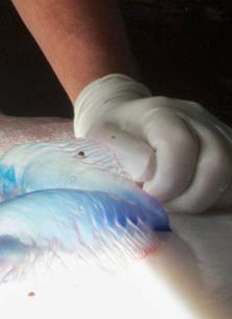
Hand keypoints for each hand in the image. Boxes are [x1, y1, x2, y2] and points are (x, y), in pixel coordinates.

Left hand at [74, 73, 231, 212]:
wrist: (128, 125)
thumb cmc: (114, 137)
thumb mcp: (100, 139)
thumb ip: (120, 153)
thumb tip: (148, 172)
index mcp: (160, 112)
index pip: (180, 144)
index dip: (169, 180)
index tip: (149, 196)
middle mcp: (196, 118)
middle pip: (217, 161)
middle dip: (190, 197)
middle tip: (164, 206)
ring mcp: (219, 133)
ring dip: (205, 200)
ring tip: (175, 204)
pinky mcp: (230, 151)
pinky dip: (218, 200)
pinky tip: (191, 200)